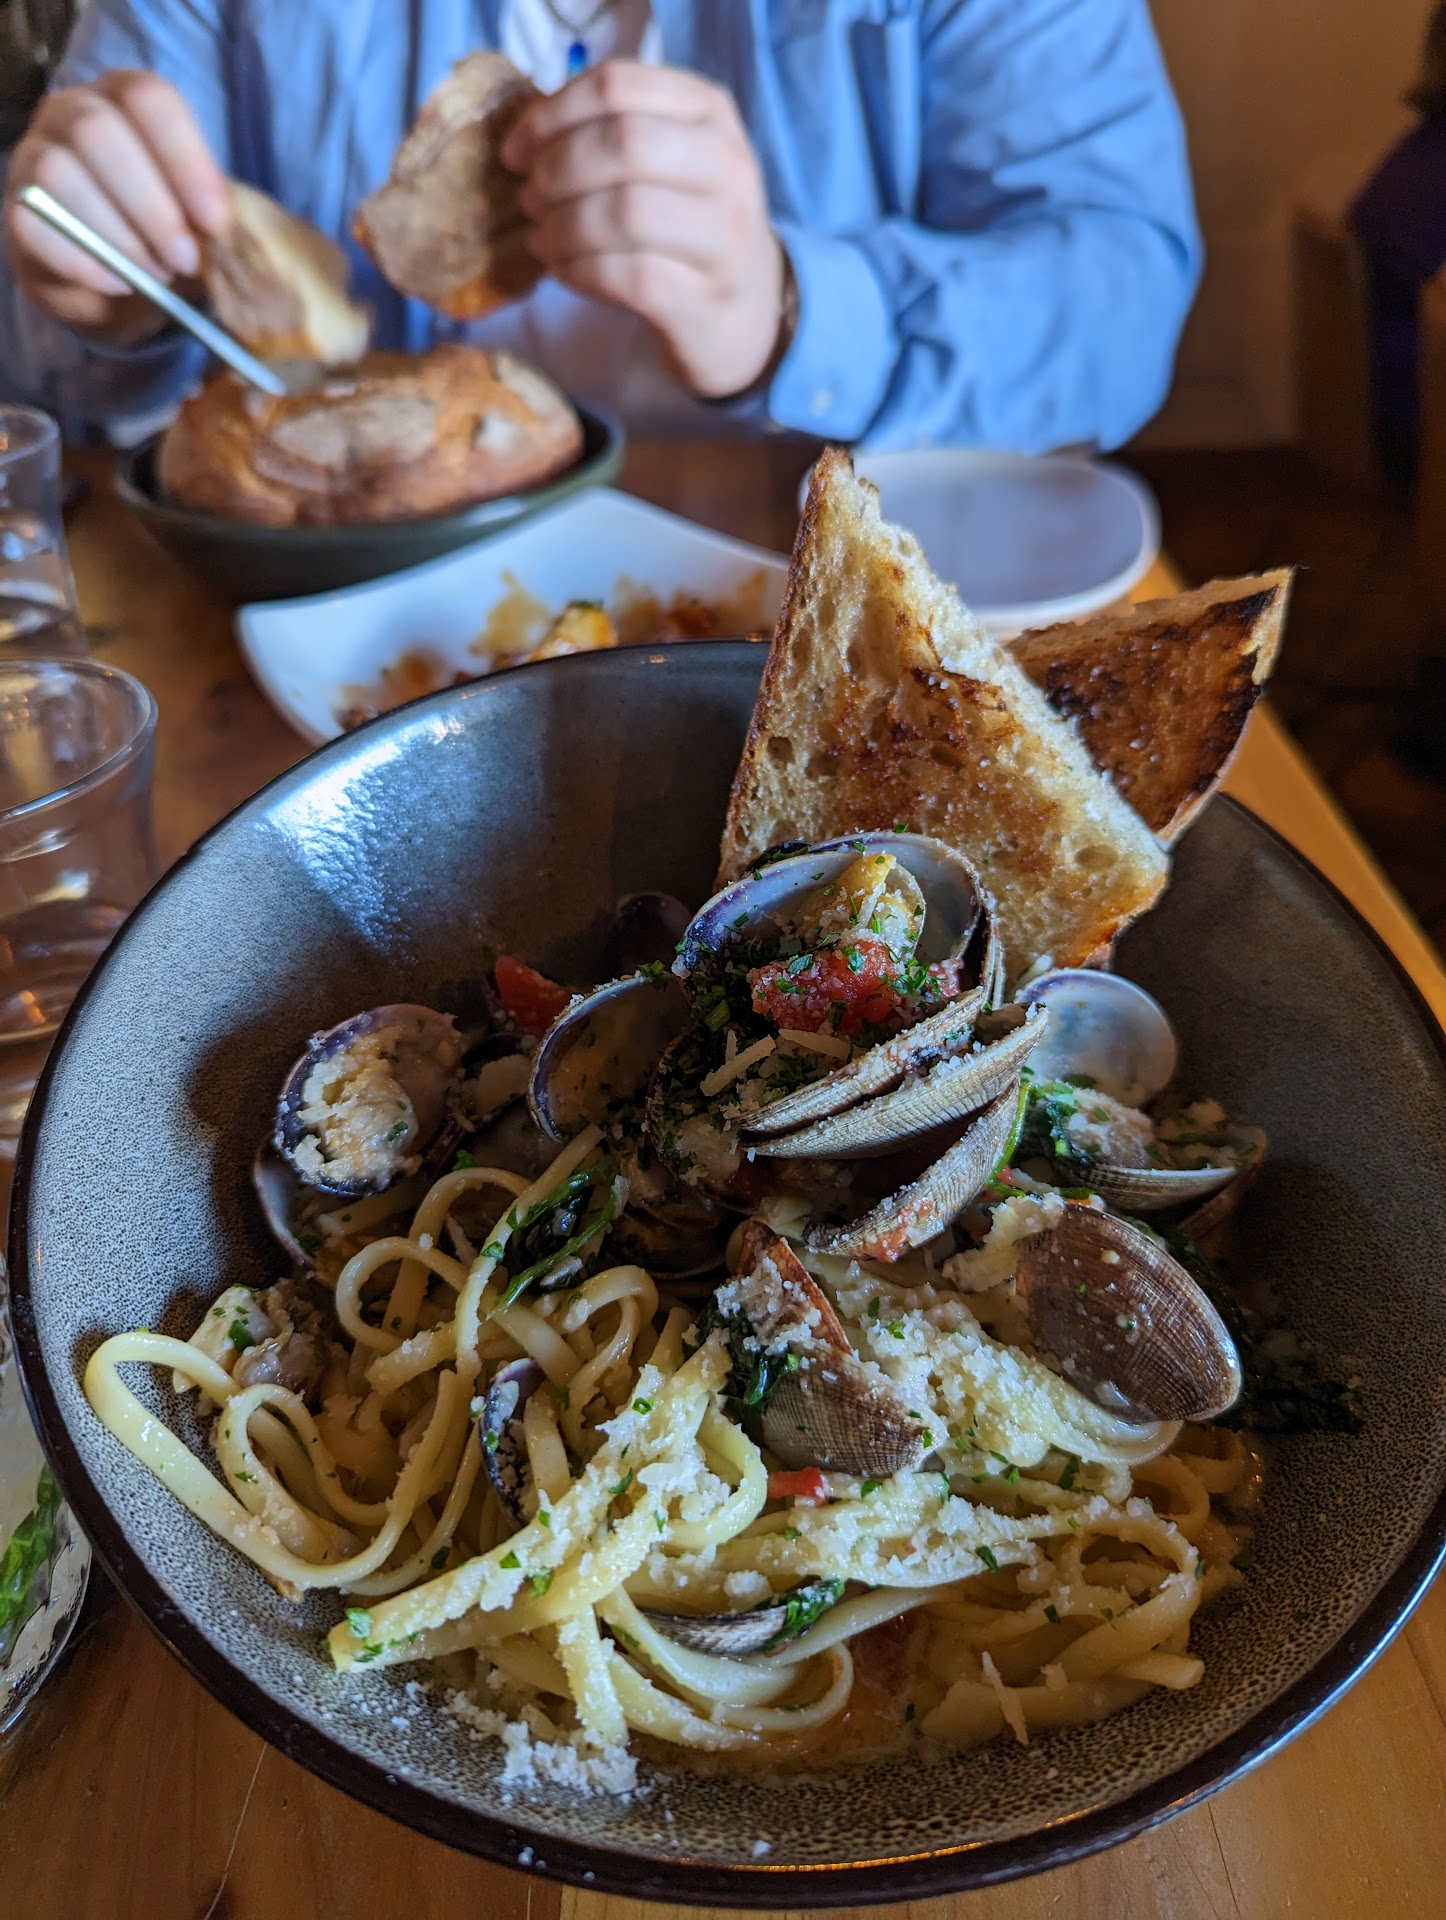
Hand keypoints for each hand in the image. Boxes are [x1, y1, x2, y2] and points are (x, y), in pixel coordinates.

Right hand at [6, 70, 228, 344]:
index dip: (185, 159)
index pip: (149, 100)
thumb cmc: (164, 238)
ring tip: (153, 276)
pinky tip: (116, 284)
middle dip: (151, 207)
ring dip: (117, 235)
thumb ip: (211, 216)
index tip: (215, 221)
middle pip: (99, 132)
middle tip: (184, 260)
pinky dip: (81, 260)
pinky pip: (32, 223)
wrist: (116, 285)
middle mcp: (72, 112)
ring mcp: (35, 154)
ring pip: (60, 173)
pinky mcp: (16, 208)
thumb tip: (234, 232)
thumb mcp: (198, 222)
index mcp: (125, 99)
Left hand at [503, 61, 785, 398]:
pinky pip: (628, 276)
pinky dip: (580, 272)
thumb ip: (612, 132)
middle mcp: (728, 167)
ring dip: (563, 226)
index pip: (618, 86)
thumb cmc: (686, 231)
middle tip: (531, 200)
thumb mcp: (669, 162)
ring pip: (626, 212)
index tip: (517, 151)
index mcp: (710, 113)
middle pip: (622, 143)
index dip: (552, 114)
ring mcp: (724, 238)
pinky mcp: (706, 301)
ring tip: (543, 239)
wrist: (745, 316)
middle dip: (557, 171)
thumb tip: (528, 133)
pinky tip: (565, 271)